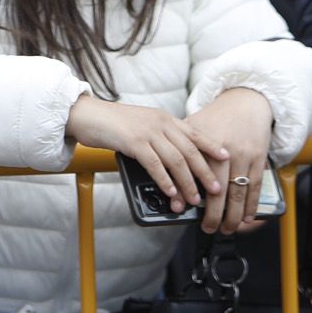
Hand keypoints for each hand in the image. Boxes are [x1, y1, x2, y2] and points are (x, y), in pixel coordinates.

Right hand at [69, 94, 221, 212]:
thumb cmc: (111, 122)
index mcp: (163, 118)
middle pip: (189, 150)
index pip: (194, 132)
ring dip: (186, 182)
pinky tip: (170, 191)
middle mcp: (159, 123)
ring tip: (193, 198)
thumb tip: (171, 158)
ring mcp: (147, 131)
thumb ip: (157, 135)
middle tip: (215, 189)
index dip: (212, 146)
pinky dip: (165, 180)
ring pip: (175, 160)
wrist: (86, 113)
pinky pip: (155, 164)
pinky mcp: (133, 142)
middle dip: (204, 172)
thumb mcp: (140, 124)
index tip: (226, 158)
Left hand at [185, 87, 272, 233]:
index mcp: (202, 142)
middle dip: (213, 214)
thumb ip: (178, 145)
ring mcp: (243, 155)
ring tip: (226, 228)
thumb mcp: (193, 125)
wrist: (245, 101)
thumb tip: (159, 167)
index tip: (182, 209)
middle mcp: (224, 151)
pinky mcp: (258, 158)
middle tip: (207, 228)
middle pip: (217, 189)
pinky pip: (255, 187)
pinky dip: (251, 205)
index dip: (187, 193)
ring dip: (233, 215)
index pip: (192, 174)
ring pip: (238, 192)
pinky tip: (246, 217)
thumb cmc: (215, 117)